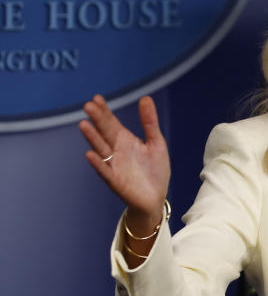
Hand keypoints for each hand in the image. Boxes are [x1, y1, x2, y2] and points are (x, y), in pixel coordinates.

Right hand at [79, 95, 170, 231]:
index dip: (104, 111)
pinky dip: (98, 163)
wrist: (155, 197)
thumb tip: (145, 98)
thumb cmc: (155, 170)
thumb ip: (149, 122)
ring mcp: (114, 165)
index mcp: (125, 140)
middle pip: (104, 132)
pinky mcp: (115, 181)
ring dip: (92, 138)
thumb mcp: (156, 142)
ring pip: (101, 149)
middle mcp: (116, 150)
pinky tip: (91, 154)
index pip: (111, 122)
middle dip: (97, 119)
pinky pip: (105, 171)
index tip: (96, 98)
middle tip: (88, 105)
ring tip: (84, 124)